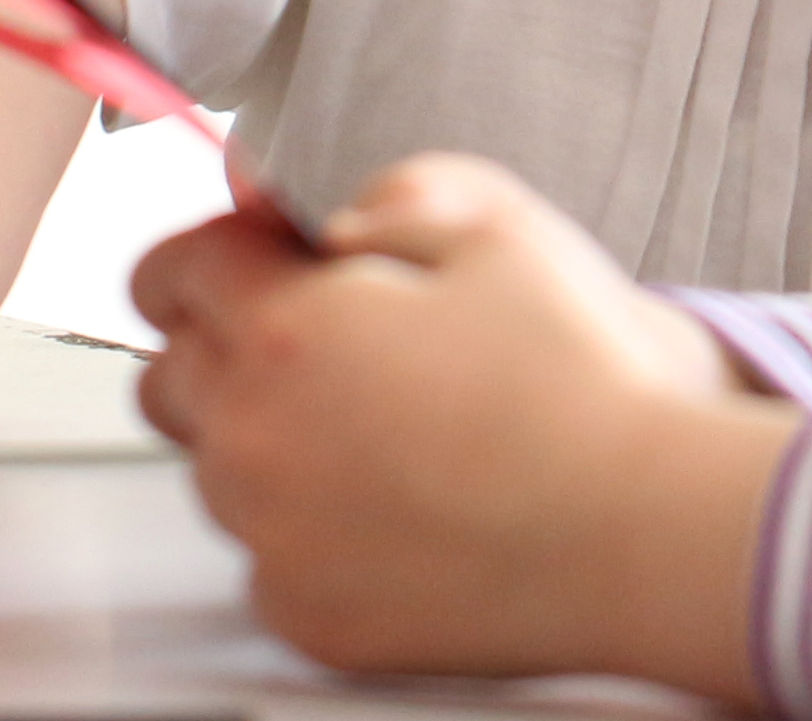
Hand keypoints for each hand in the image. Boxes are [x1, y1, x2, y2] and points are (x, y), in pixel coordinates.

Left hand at [129, 160, 787, 695]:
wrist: (640, 528)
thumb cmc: (579, 380)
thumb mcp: (495, 227)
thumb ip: (380, 195)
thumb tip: (308, 206)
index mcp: (283, 334)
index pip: (172, 271)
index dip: (222, 249)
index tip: (265, 257)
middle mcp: (252, 444)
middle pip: (170, 376)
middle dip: (227, 343)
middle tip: (329, 340)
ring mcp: (274, 541)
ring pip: (217, 471)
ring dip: (268, 438)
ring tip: (387, 425)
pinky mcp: (310, 616)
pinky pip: (268, 557)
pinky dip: (310, 526)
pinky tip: (400, 500)